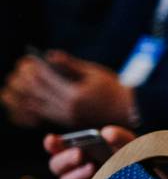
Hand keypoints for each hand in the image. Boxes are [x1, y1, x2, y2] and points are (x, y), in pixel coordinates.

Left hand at [4, 52, 135, 128]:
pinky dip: (36, 103)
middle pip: (38, 92)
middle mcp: (68, 109)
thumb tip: (50, 55)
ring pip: (37, 105)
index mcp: (74, 95)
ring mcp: (66, 117)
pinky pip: (44, 113)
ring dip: (30, 92)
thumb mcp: (93, 72)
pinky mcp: (67, 123)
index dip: (37, 67)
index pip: (46, 79)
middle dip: (30, 79)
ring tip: (29, 82)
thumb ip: (70, 64)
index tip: (32, 59)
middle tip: (26, 69)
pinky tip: (37, 95)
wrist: (129, 111)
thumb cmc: (114, 89)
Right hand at [44, 125, 135, 178]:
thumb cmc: (136, 160)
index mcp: (80, 151)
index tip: (53, 139)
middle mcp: (76, 168)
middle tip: (79, 154)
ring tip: (92, 167)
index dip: (52, 144)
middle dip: (64, 159)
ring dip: (75, 175)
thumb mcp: (131, 146)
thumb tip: (106, 133)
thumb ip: (120, 137)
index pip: (57, 148)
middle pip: (57, 166)